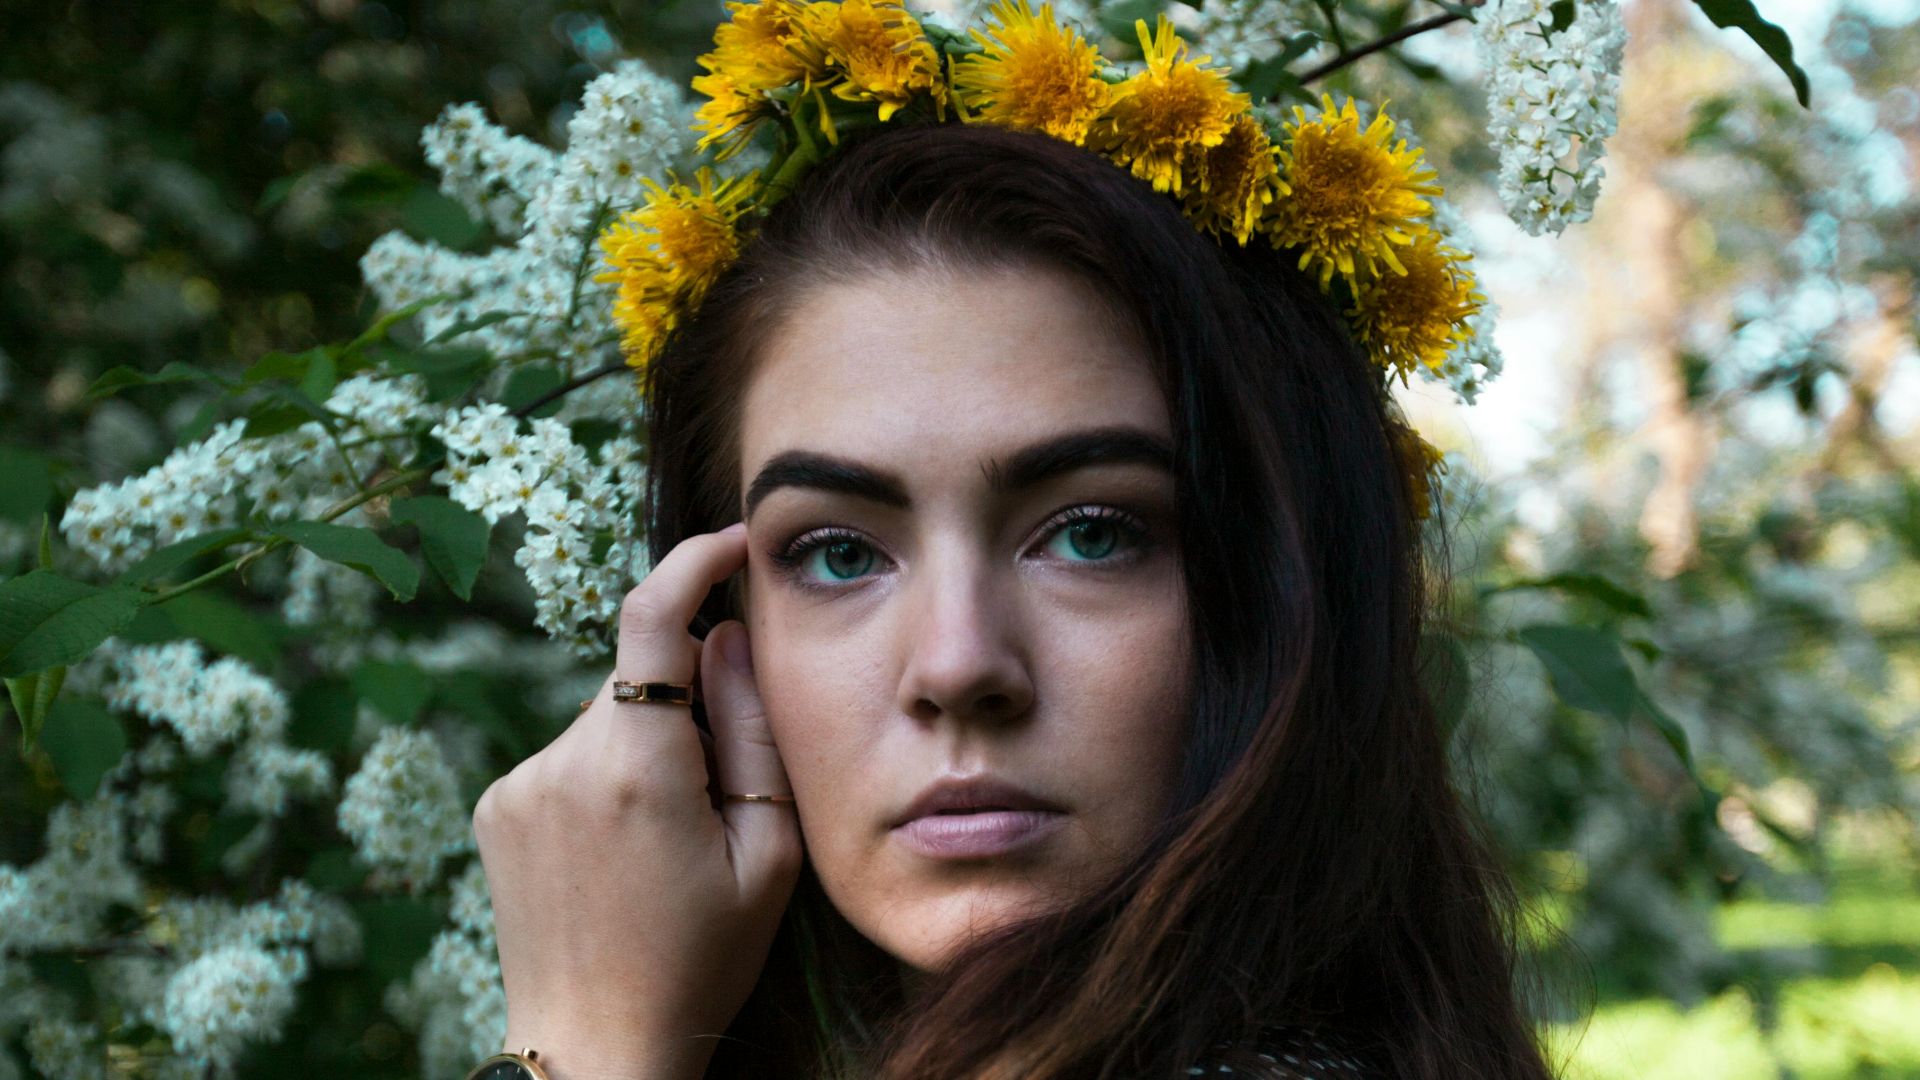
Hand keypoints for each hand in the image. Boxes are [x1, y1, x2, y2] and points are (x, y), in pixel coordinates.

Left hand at [473, 522, 801, 1079]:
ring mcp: (517, 783)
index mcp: (638, 766)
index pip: (652, 614)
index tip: (733, 545)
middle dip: (687, 704)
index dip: (694, 561)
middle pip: (637, 678)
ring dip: (645, 746)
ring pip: (604, 718)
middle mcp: (562, 759)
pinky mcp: (495, 806)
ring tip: (667, 844)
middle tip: (721, 795)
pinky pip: (569, 756)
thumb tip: (727, 636)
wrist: (596, 1047)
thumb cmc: (701, 961)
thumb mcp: (768, 853)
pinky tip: (621, 853)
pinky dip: (606, 776)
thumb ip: (752, 731)